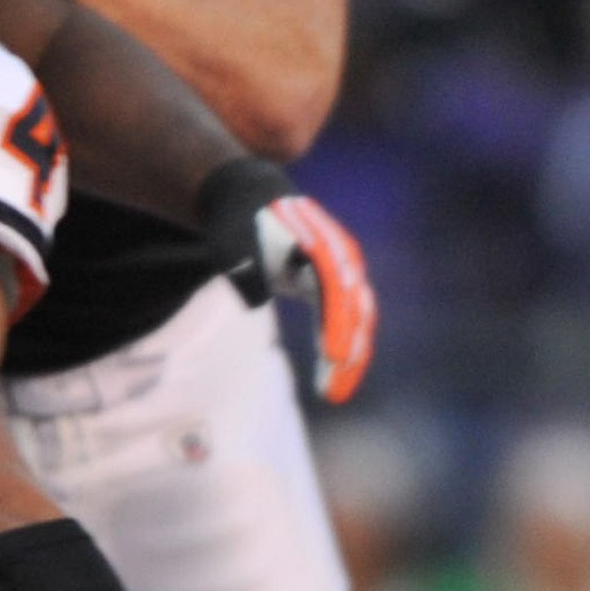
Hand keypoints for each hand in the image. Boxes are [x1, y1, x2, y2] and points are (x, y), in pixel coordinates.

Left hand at [200, 162, 377, 402]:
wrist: (250, 196)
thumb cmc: (237, 222)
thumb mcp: (230, 240)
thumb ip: (243, 266)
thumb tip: (256, 300)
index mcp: (317, 245)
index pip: (334, 292)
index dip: (336, 325)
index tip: (333, 358)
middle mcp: (340, 258)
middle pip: (354, 311)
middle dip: (349, 353)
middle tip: (333, 394)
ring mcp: (343, 271)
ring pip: (359, 319)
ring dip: (352, 357)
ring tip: (336, 392)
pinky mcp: (337, 284)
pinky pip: (350, 319)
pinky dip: (346, 347)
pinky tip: (335, 375)